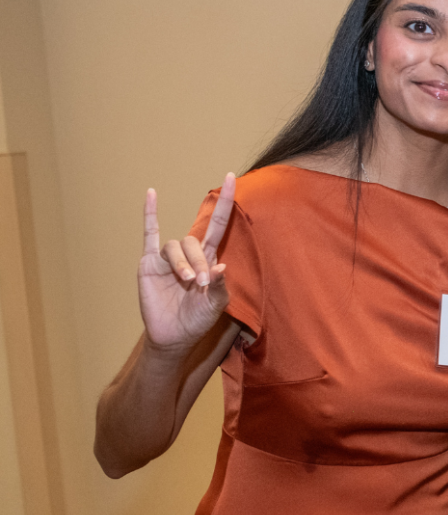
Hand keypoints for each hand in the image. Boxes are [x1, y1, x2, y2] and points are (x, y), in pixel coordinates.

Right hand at [138, 174, 234, 352]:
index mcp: (209, 259)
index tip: (232, 178)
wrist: (173, 336)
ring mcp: (168, 258)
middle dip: (198, 261)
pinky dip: (150, 215)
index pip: (218, 225)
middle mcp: (189, 254)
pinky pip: (149, 235)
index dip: (225, 203)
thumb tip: (221, 266)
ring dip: (182, 262)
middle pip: (195, 243)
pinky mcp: (149, 264)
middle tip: (200, 282)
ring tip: (187, 281)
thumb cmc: (197, 319)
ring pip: (175, 247)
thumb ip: (219, 286)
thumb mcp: (215, 305)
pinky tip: (152, 195)